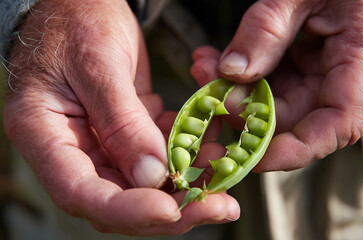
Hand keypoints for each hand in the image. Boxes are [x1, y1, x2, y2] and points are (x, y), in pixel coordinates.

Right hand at [3, 0, 237, 234]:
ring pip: (141, 185)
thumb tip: (150, 175)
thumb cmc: (76, 20)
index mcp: (43, 133)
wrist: (81, 4)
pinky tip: (212, 149)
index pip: (78, 191)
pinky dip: (186, 158)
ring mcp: (99, 143)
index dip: (126, 209)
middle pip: (115, 200)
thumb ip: (121, 122)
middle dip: (169, 210)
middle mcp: (70, 148)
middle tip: (217, 206)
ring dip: (185, 186)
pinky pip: (156, 157)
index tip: (170, 209)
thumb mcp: (98, 63)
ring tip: (223, 178)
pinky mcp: (124, 134)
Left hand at [191, 0, 362, 170]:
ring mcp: (338, 73)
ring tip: (206, 66)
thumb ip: (267, 30)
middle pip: (296, 116)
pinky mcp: (321, 67)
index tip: (249, 157)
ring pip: (282, 101)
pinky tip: (222, 62)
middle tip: (206, 82)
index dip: (292, 150)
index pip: (337, 125)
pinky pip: (283, 83)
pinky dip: (252, 74)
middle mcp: (356, 77)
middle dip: (245, 105)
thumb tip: (232, 73)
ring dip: (241, 88)